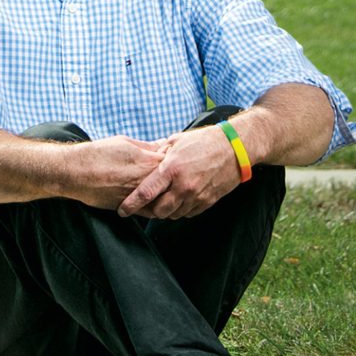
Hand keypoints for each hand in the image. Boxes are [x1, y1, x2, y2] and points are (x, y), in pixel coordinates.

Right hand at [62, 136, 169, 207]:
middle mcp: (148, 180)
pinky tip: (157, 202)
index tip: (178, 158)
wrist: (77, 172)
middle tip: (178, 175)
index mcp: (149, 161)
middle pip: (173, 182)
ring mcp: (141, 196)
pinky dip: (157, 208)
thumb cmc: (99, 154)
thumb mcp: (125, 142)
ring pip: (165, 199)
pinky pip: (152, 211)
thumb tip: (162, 145)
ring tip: (169, 190)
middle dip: (176, 179)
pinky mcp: (132, 208)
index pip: (174, 161)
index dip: (177, 159)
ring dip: (168, 195)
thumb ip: (147, 146)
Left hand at [118, 124, 240, 219]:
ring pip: (173, 215)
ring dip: (166, 211)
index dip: (131, 204)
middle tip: (146, 204)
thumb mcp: (176, 141)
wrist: (233, 149)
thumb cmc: (202, 142)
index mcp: (171, 169)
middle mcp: (183, 186)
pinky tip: (179, 199)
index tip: (122, 210)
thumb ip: (158, 152)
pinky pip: (188, 213)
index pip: (146, 193)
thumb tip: (144, 158)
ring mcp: (196, 196)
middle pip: (158, 211)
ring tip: (163, 200)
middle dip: (149, 210)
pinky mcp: (207, 202)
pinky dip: (181, 210)